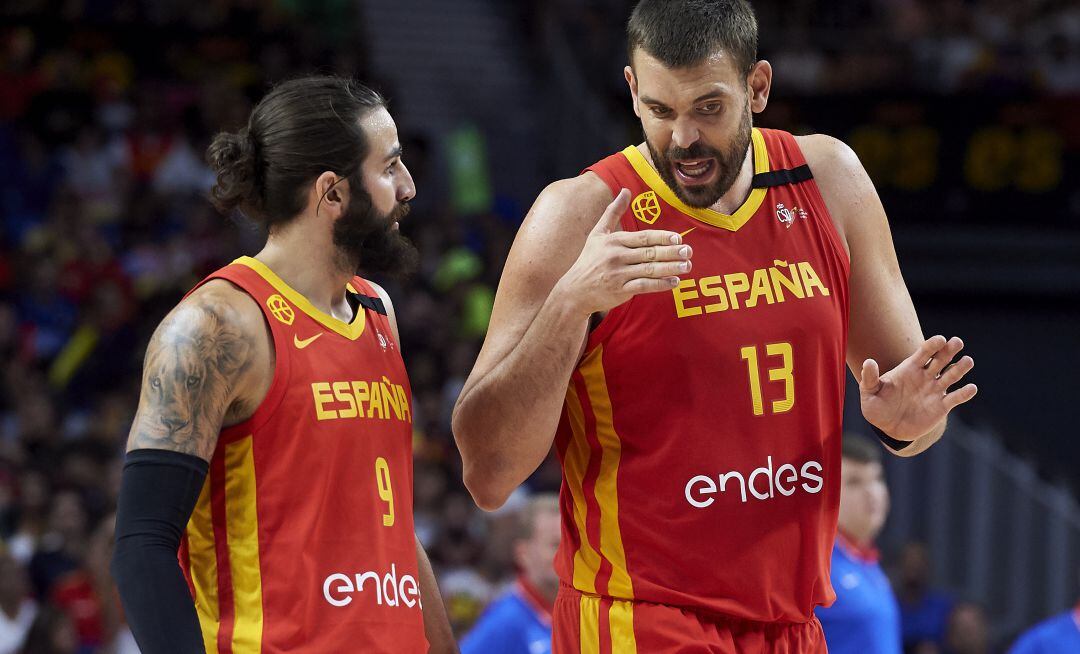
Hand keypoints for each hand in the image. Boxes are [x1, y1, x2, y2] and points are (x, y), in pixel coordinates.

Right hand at [555, 188, 691, 316]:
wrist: (574, 290)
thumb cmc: (589, 260)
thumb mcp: (597, 234)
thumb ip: (613, 212)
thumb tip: (625, 190)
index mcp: (614, 241)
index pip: (642, 238)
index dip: (662, 237)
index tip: (678, 238)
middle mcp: (616, 257)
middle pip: (649, 253)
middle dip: (671, 252)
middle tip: (688, 251)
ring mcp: (618, 275)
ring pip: (649, 270)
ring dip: (670, 268)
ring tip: (686, 266)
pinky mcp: (620, 291)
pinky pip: (644, 286)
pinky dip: (660, 284)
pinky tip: (674, 282)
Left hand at [859, 335, 976, 440]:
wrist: (888, 428)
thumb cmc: (877, 407)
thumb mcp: (869, 393)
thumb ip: (870, 378)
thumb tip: (868, 362)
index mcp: (909, 368)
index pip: (924, 352)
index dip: (932, 345)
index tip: (940, 339)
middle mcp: (925, 376)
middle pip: (941, 359)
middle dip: (949, 350)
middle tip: (957, 342)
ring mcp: (935, 390)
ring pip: (952, 375)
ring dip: (961, 368)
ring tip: (967, 361)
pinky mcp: (942, 406)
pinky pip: (956, 398)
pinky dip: (965, 393)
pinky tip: (971, 388)